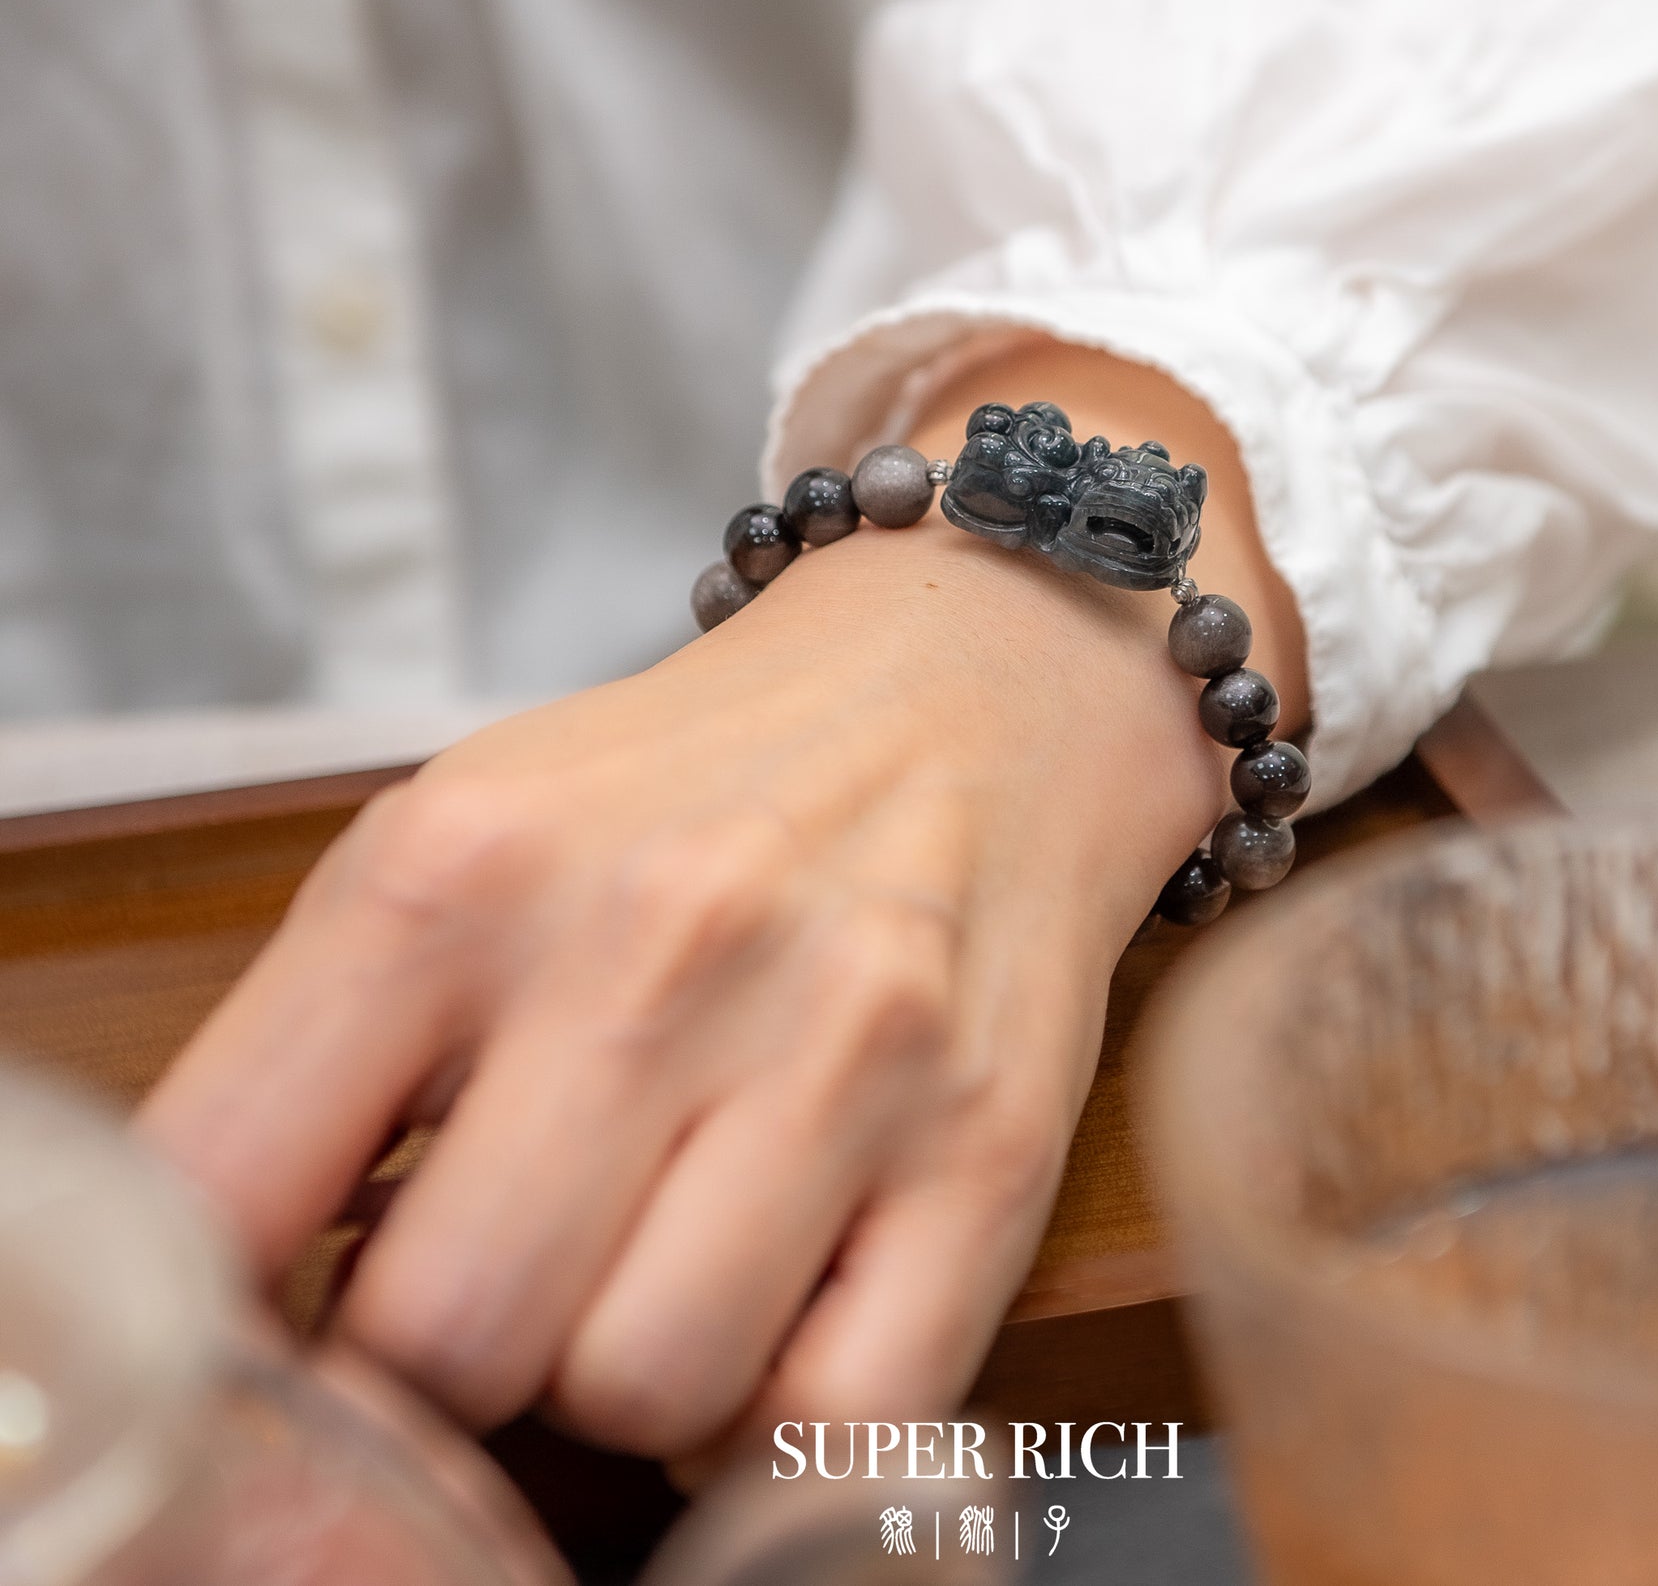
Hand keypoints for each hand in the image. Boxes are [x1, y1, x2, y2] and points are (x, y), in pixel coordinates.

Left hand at [137, 345, 1304, 1460]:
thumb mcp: (463, 843)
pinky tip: (777, 1302)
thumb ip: (320, 1057)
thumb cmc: (698, 786)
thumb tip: (244, 1317)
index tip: (283, 1310)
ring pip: (643, 1395)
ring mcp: (847, 1045)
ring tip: (658, 1253)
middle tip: (511, 1256)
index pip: (217, 1198)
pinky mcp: (994, 1142)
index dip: (222, 1311)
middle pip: (446, 1338)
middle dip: (452, 1344)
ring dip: (627, 1368)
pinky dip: (780, 1407)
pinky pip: (836, 1417)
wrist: (972, 687)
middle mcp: (662, 941)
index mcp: (467, 865)